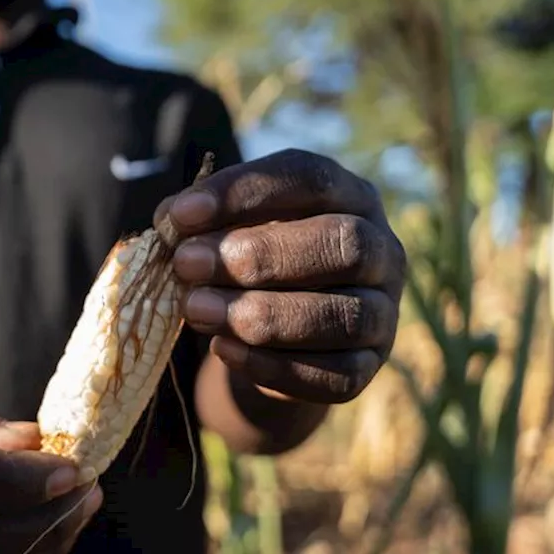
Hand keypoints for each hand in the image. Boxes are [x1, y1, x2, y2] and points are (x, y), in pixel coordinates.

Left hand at [156, 148, 405, 403]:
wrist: (277, 334)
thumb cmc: (252, 263)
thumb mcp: (230, 230)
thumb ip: (204, 223)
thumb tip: (169, 222)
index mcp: (349, 196)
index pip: (309, 178)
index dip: (244, 192)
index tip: (181, 213)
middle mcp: (381, 249)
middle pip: (341, 243)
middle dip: (259, 256)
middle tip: (188, 264)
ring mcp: (384, 312)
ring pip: (344, 316)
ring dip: (263, 315)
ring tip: (196, 309)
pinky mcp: (368, 367)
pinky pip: (334, 374)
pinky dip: (273, 365)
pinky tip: (224, 349)